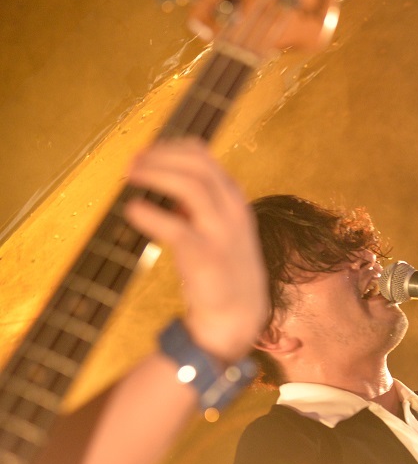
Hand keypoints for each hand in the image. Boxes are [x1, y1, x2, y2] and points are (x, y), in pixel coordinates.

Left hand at [124, 138, 267, 362]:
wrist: (239, 315)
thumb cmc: (224, 270)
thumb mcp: (219, 229)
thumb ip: (198, 205)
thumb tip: (165, 182)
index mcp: (235, 201)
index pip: (206, 159)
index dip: (172, 149)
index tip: (147, 151)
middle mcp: (233, 212)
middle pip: (199, 166)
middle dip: (162, 157)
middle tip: (133, 162)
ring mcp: (222, 233)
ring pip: (192, 186)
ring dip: (157, 174)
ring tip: (131, 176)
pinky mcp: (206, 257)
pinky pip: (176, 228)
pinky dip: (150, 215)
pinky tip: (132, 210)